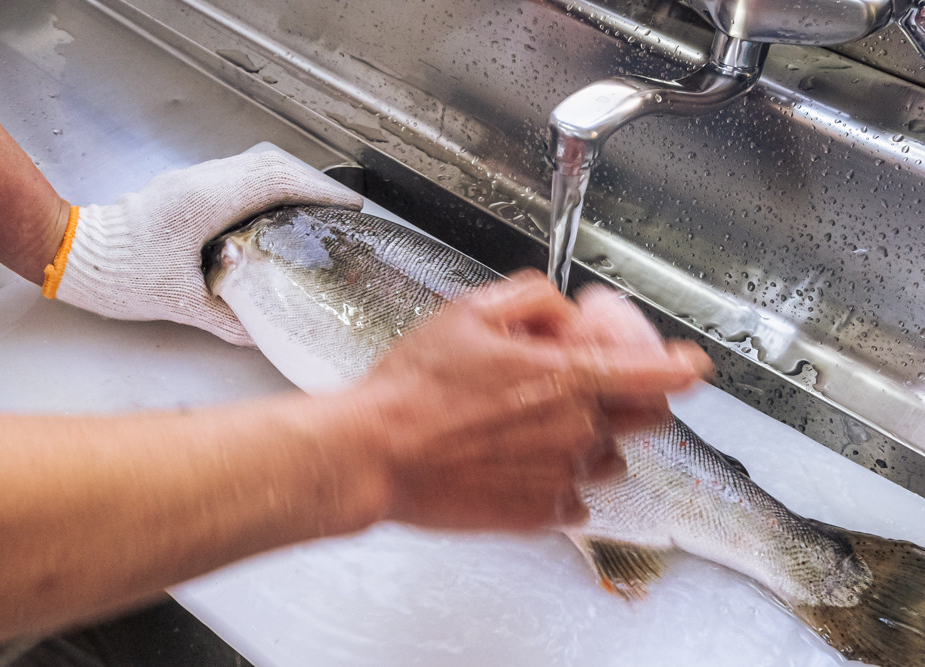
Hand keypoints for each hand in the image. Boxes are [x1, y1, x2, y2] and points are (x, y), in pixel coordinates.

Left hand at [43, 151, 362, 344]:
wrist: (68, 255)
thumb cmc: (117, 275)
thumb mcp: (180, 304)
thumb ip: (228, 320)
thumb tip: (264, 335)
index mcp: (205, 202)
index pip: (277, 183)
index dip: (319, 191)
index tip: (349, 204)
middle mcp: (200, 182)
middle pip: (271, 166)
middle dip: (311, 184)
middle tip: (339, 208)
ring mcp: (189, 181)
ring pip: (252, 168)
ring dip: (288, 184)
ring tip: (313, 211)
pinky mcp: (181, 190)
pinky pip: (235, 178)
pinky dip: (264, 190)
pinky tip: (272, 216)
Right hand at [354, 270, 709, 530]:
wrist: (375, 454)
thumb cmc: (414, 388)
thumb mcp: (468, 314)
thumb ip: (532, 301)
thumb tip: (564, 312)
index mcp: (567, 377)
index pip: (654, 371)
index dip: (681, 366)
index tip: (692, 366)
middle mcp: (577, 430)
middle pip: (644, 419)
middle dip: (628, 400)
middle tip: (585, 390)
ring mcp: (562, 478)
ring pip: (608, 459)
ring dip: (588, 441)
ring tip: (532, 430)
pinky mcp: (541, 516)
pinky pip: (576, 499)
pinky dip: (559, 481)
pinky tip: (517, 465)